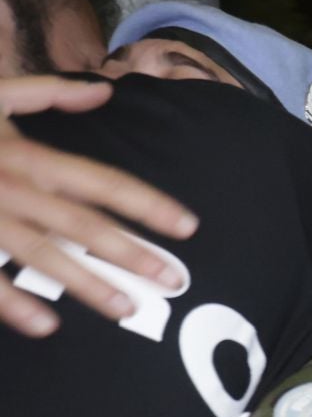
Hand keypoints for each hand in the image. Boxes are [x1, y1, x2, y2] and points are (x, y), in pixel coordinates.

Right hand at [0, 75, 198, 335]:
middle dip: (131, 251)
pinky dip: (12, 302)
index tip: (189, 226)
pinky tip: (46, 325)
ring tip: (128, 309)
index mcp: (24, 154)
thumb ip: (45, 93)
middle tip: (175, 280)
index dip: (146, 202)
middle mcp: (10, 185)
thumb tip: (103, 90)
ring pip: (40, 253)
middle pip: (81, 223)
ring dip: (85, 283)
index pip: (99, 180)